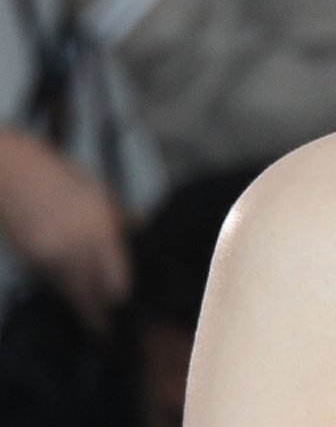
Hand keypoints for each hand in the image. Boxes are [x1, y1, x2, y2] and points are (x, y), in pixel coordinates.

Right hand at [0, 129, 131, 331]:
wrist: (14, 177)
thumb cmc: (66, 180)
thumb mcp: (103, 195)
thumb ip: (125, 221)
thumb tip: (146, 238)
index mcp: (97, 232)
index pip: (114, 281)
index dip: (123, 300)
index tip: (134, 312)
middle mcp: (72, 252)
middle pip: (89, 298)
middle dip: (102, 318)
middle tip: (117, 331)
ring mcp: (47, 262)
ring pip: (70, 297)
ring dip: (84, 309)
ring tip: (102, 321)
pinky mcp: (29, 266)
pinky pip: (53, 287)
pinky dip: (67, 293)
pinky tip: (78, 295)